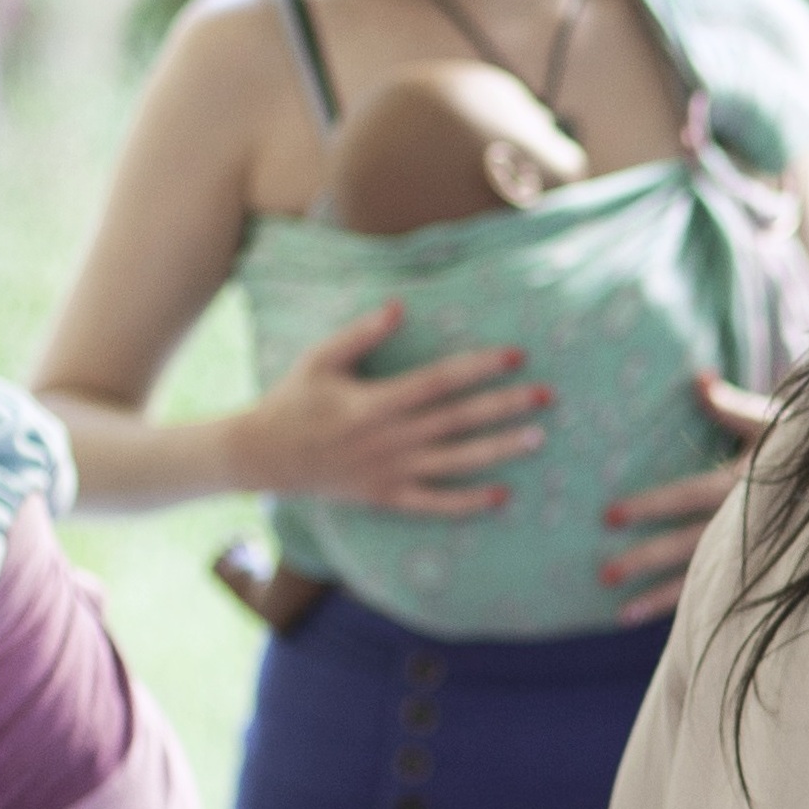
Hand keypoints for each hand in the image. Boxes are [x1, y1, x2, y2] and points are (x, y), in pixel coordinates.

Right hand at [234, 303, 550, 515]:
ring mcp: (390, 472)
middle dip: (504, 407)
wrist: (263, 457)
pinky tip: (501, 494)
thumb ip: (362, 334)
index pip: (439, 381)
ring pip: (455, 462)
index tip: (515, 355)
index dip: (478, 367)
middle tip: (546, 396)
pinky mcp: (387, 497)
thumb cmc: (293, 401)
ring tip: (537, 438)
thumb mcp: (320, 360)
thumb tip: (400, 306)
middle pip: (458, 420)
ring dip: (499, 450)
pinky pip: (434, 503)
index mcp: (375, 402)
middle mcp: (390, 439)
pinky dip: (467, 501)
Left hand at [599, 372, 776, 622]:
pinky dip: (694, 612)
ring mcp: (757, 556)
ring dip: (660, 599)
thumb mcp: (777, 423)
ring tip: (622, 614)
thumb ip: (733, 407)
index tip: (609, 518)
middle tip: (604, 574)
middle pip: (687, 546)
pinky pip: (723, 597)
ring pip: (703, 581)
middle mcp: (749, 526)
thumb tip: (697, 379)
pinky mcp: (765, 575)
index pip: (687, 497)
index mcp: (746, 487)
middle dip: (645, 561)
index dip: (650, 506)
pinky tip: (671, 630)